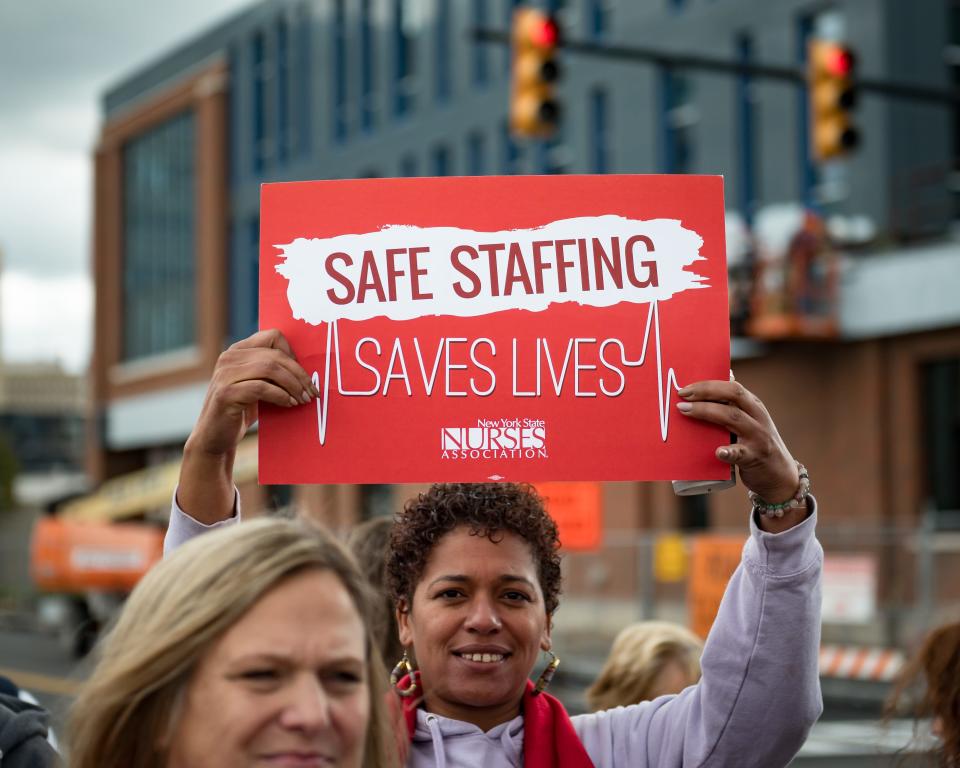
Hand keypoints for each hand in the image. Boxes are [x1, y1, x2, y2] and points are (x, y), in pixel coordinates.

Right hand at [186, 329, 317, 456]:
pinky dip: (280, 395)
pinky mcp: (226, 394)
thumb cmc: (242, 410)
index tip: (303, 374)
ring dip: (293, 385)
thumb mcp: (257, 385)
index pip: (272, 336)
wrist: (216, 437)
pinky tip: (289, 404)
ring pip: (270, 368)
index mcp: (237, 351)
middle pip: (275, 355)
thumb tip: (306, 369)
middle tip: (312, 392)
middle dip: (299, 374)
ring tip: (302, 399)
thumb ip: (272, 372)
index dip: (292, 354)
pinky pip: (261, 388)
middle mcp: (228, 358)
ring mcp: (225, 375)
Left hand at [676, 379, 804, 530]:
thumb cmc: (756, 446)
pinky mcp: (754, 458)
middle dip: (705, 391)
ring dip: (706, 411)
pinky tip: (717, 451)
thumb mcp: (750, 423)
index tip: (685, 386)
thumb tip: (708, 390)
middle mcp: (758, 418)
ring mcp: (758, 437)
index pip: (733, 387)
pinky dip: (728, 451)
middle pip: (733, 395)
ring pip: (733, 418)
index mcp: (754, 406)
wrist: (781, 477)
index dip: (709, 384)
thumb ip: (734, 409)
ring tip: (685, 410)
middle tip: (682, 395)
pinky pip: (740, 453)